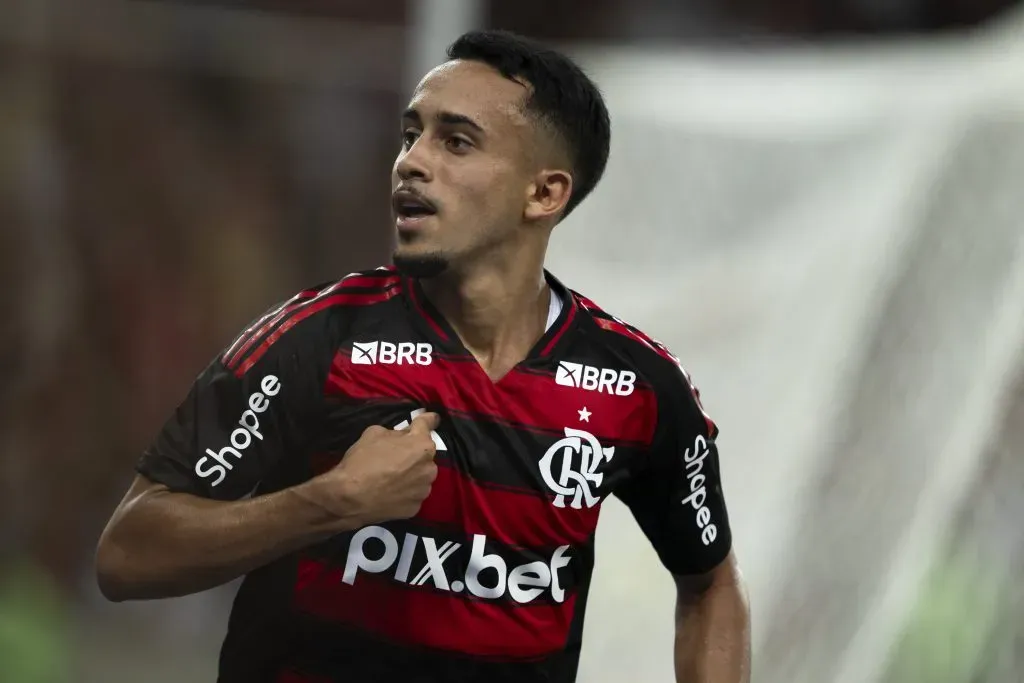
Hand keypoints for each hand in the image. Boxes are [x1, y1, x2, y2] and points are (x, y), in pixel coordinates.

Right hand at [314, 412, 440, 526]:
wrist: (349, 498)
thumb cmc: (362, 461)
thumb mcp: (373, 433)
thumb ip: (394, 432)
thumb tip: (401, 436)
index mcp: (421, 444)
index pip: (429, 424)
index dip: (428, 419)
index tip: (432, 419)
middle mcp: (429, 466)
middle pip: (424, 454)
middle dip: (413, 452)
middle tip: (394, 456)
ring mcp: (424, 489)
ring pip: (421, 476)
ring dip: (411, 473)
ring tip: (391, 478)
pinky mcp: (416, 507)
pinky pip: (413, 494)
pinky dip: (405, 492)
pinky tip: (390, 492)